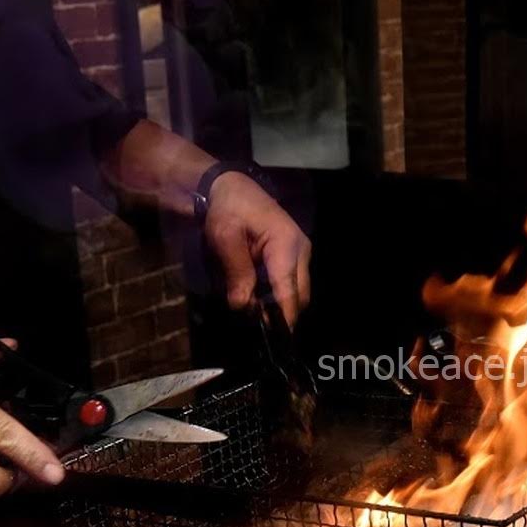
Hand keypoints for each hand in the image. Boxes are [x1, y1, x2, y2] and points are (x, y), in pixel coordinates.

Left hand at [203, 171, 311, 326]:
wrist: (230, 187)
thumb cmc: (227, 209)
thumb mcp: (225, 238)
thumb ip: (236, 271)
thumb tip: (243, 305)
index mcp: (286, 244)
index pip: (289, 290)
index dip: (283, 318)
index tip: (276, 338)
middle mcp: (301, 250)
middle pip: (300, 295)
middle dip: (282, 315)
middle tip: (259, 329)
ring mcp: (301, 253)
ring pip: (298, 292)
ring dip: (279, 306)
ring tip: (257, 316)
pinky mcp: (295, 256)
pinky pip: (291, 283)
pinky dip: (278, 296)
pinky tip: (260, 300)